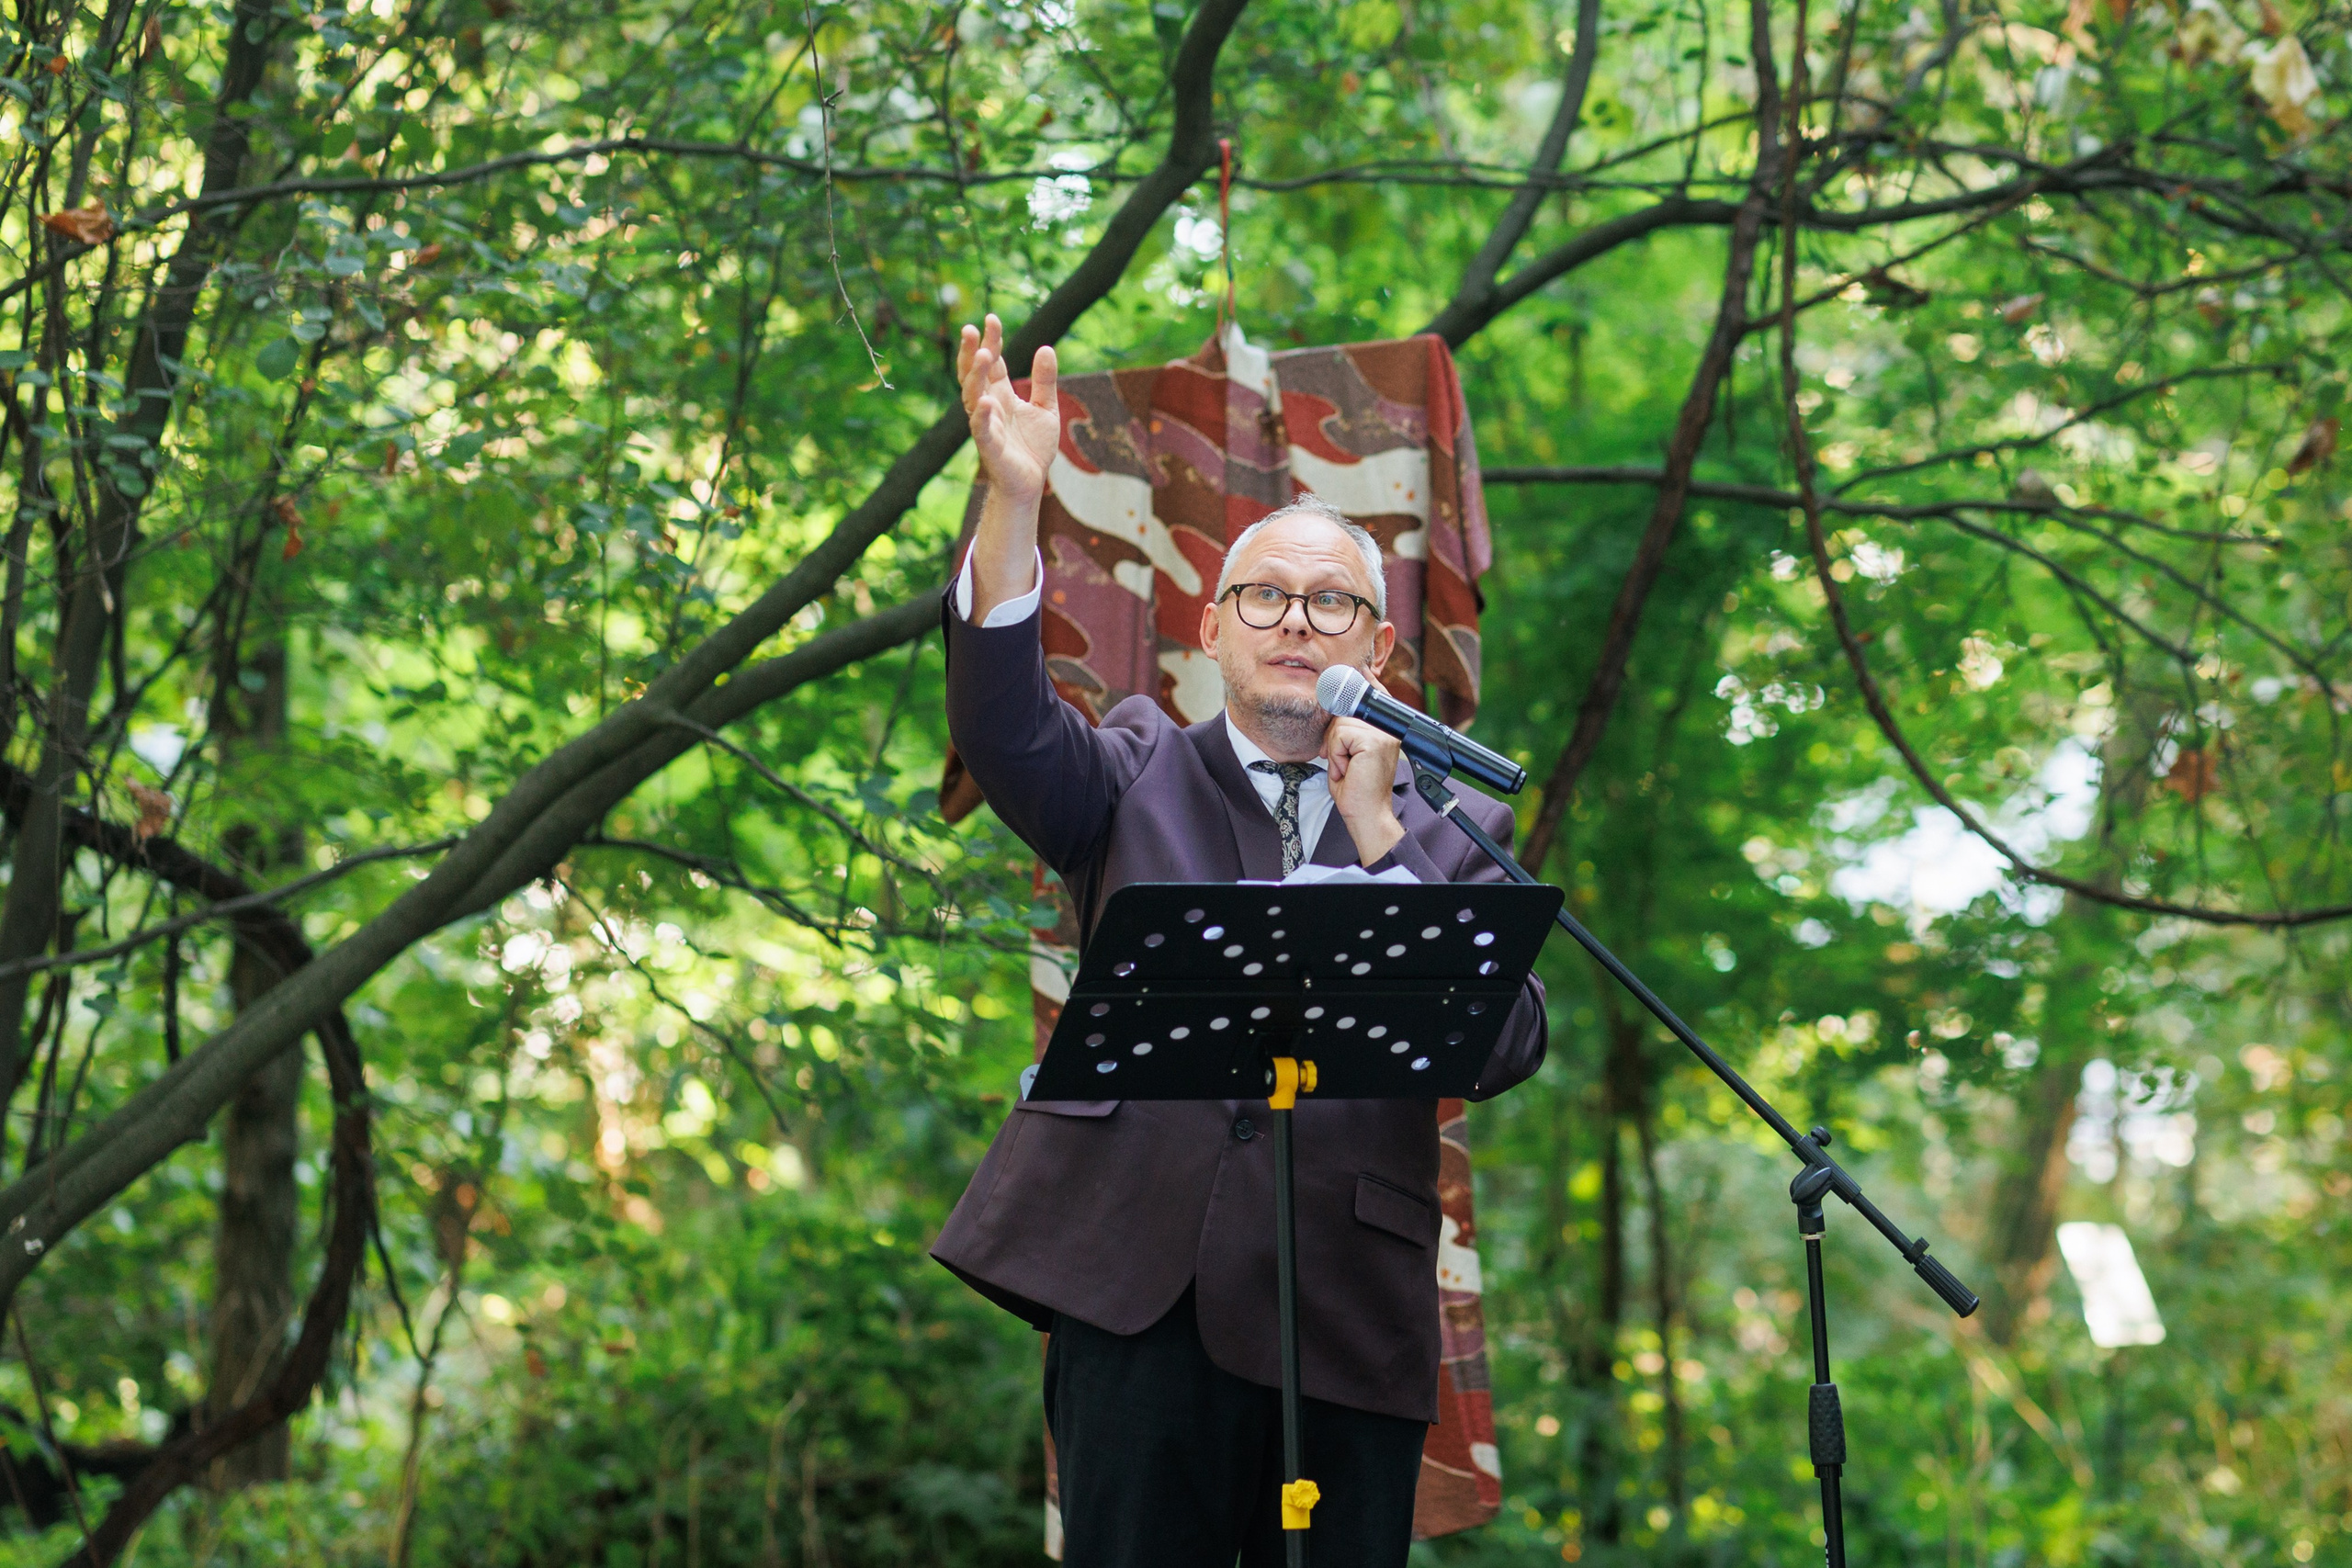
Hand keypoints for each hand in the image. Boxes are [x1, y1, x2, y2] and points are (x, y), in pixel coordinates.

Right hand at [958, 314, 1058, 505]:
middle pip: (975, 374)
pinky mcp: (990, 447)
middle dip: (972, 352)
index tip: (992, 318)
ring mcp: (987, 425)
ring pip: (974, 397)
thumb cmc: (1033, 447)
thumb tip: (1046, 347)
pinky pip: (982, 429)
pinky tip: (986, 402)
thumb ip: (1044, 380)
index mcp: (1001, 394)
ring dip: (976, 377)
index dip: (991, 341)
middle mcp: (989, 406)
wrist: (1031, 483)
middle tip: (971, 329)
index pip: (993, 363)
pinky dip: (983, 416)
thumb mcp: (1045, 408)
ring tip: (984, 355)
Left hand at [1323, 714, 1404, 866]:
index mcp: (1385, 731)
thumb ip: (1345, 731)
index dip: (1342, 717)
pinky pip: (1341, 736)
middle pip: (1345, 713)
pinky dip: (1337, 755)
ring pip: (1340, 724)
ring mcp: (1384, 735)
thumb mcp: (1348, 753)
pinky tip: (1348, 770)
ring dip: (1335, 750)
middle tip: (1342, 765)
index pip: (1359, 704)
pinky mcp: (1374, 743)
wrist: (1367, 816)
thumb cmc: (1357, 791)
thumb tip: (1331, 710)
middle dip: (1334, 739)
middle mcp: (1388, 730)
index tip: (1338, 739)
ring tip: (1347, 769)